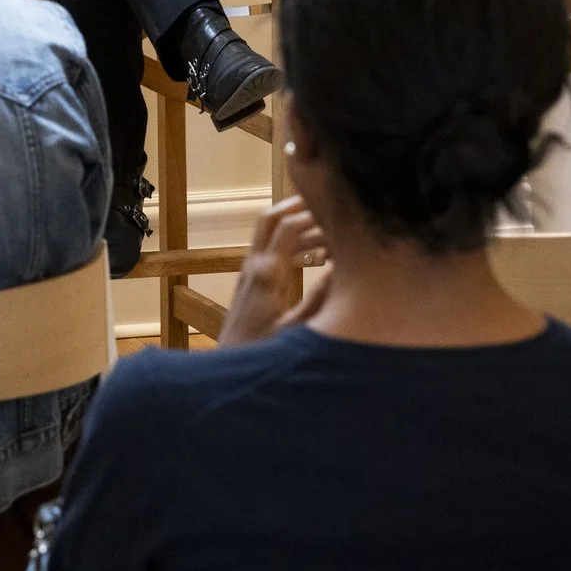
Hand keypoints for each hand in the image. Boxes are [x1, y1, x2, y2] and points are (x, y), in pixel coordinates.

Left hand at [219, 196, 327, 347]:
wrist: (229, 367)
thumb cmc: (263, 352)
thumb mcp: (296, 330)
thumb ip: (319, 300)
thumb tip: (340, 270)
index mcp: (266, 273)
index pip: (288, 228)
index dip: (315, 216)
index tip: (341, 219)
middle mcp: (253, 265)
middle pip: (271, 218)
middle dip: (298, 207)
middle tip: (329, 203)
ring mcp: (248, 270)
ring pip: (269, 231)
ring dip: (297, 225)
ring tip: (331, 232)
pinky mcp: (249, 279)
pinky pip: (270, 248)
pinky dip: (291, 242)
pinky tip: (316, 255)